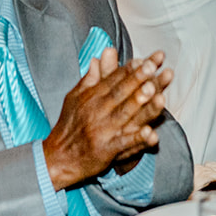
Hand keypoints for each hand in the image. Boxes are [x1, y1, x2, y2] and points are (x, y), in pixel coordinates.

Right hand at [42, 48, 172, 188]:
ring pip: (125, 114)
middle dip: (138, 79)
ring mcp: (102, 131)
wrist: (58, 158)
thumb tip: (98, 57)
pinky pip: (124, 143)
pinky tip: (152, 133)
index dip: (130, 69)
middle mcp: (97, 111)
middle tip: (154, 67)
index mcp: (91, 97)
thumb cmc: (69, 125)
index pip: (113, 79)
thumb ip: (89, 78)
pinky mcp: (106, 151)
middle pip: (120, 93)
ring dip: (141, 104)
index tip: (145, 59)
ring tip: (157, 93)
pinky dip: (137, 138)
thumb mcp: (74, 98)